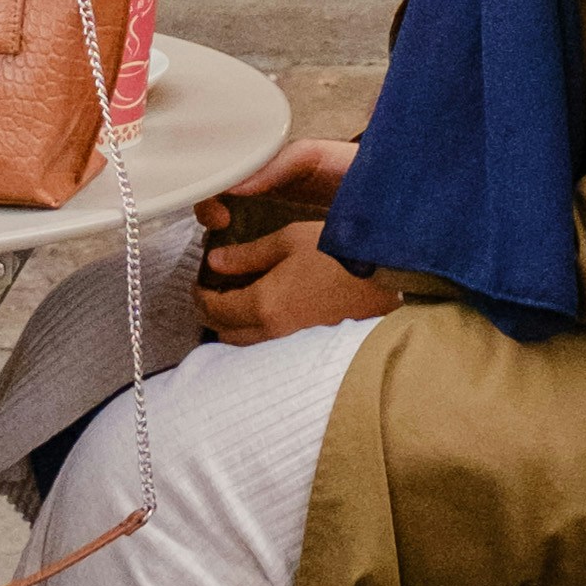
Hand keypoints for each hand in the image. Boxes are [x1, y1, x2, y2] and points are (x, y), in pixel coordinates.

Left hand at [194, 141, 389, 342]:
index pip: (216, 309)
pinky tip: (267, 310)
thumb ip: (247, 255)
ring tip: (237, 301)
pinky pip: (271, 344)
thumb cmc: (339, 250)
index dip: (200, 296)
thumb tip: (215, 262)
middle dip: (212, 315)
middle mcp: (274, 331)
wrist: (387, 275)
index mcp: (264, 305)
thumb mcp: (288, 240)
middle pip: (227, 334)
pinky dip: (257, 331)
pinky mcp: (312, 342)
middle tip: (210, 293)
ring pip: (248, 344)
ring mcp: (294, 342)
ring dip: (234, 326)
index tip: (198, 283)